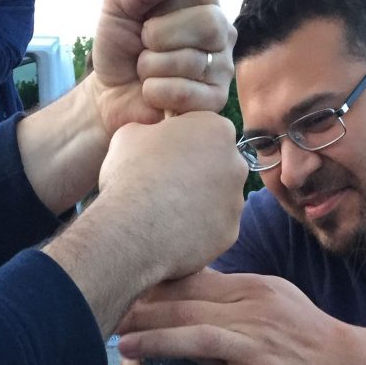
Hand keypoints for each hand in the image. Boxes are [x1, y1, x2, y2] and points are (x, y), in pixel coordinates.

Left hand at [89, 0, 235, 132]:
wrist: (111, 90)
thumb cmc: (121, 44)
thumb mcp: (120, 4)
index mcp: (204, 1)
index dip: (165, 8)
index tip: (144, 19)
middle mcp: (221, 33)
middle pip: (209, 25)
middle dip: (160, 37)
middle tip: (144, 45)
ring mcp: (223, 69)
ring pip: (191, 62)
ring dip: (151, 67)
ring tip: (145, 71)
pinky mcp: (215, 102)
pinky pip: (184, 93)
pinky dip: (155, 92)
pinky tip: (150, 92)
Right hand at [96, 113, 246, 281]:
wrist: (130, 232)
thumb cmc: (129, 176)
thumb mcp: (132, 133)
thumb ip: (155, 130)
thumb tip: (155, 136)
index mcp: (217, 129)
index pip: (206, 131)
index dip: (182, 143)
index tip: (164, 156)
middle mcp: (236, 164)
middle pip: (218, 165)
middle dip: (197, 173)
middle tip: (167, 186)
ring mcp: (235, 203)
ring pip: (219, 199)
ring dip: (199, 203)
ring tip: (167, 212)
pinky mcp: (229, 235)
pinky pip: (214, 229)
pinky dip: (198, 230)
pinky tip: (175, 232)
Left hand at [117, 269, 365, 364]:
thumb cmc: (306, 335)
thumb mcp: (272, 300)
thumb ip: (231, 293)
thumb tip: (188, 280)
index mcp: (251, 290)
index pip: (193, 283)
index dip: (153, 288)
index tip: (119, 293)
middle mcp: (253, 313)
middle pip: (189, 308)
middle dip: (143, 314)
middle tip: (106, 319)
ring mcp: (261, 349)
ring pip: (202, 341)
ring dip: (160, 345)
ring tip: (124, 352)